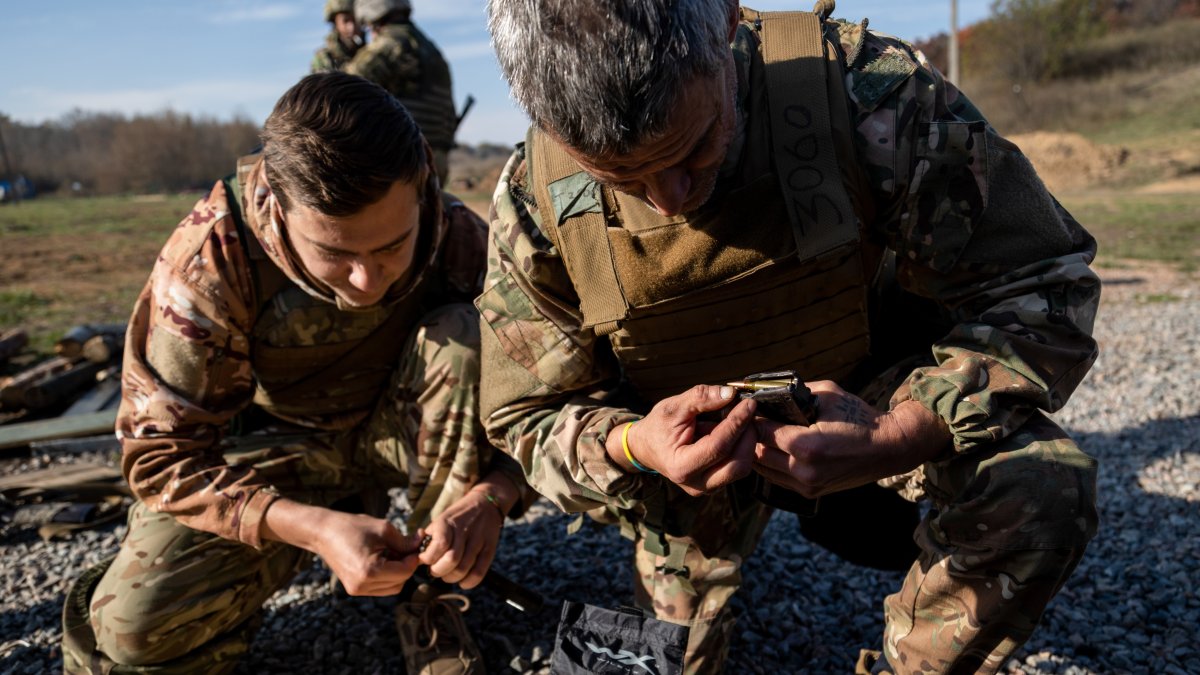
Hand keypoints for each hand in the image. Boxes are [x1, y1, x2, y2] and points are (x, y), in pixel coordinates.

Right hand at [310, 510, 423, 595]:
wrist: (322, 533)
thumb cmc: (352, 527)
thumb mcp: (383, 529)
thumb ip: (404, 541)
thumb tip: (421, 544)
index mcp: (369, 571)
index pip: (405, 572)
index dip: (413, 558)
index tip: (415, 545)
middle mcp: (362, 586)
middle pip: (400, 583)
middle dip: (406, 566)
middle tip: (403, 548)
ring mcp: (357, 590)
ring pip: (392, 588)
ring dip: (397, 573)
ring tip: (391, 553)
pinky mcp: (354, 590)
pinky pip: (381, 588)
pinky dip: (387, 577)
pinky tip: (382, 560)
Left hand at [418, 488, 505, 588]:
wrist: (485, 504)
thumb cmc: (456, 517)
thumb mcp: (440, 520)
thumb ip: (427, 538)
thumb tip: (414, 558)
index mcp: (448, 522)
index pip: (439, 545)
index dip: (428, 558)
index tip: (425, 560)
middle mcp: (464, 531)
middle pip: (451, 560)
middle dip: (439, 571)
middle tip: (435, 570)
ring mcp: (478, 540)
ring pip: (464, 568)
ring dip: (451, 577)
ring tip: (447, 574)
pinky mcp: (490, 549)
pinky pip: (479, 572)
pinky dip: (468, 582)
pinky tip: (462, 581)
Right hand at [611, 384, 758, 495]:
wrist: (646, 447)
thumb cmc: (658, 426)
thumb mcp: (674, 406)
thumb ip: (700, 398)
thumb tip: (730, 393)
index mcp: (681, 467)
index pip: (718, 446)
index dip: (737, 423)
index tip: (748, 403)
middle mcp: (696, 484)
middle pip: (736, 464)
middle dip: (747, 435)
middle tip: (747, 411)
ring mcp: (707, 487)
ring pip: (741, 467)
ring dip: (746, 441)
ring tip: (738, 419)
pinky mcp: (715, 483)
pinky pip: (737, 467)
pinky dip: (741, 447)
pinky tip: (734, 430)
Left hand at [753, 381, 949, 497]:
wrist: (888, 447)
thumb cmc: (858, 416)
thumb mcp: (826, 394)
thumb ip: (793, 394)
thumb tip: (764, 391)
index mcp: (805, 445)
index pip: (760, 430)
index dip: (750, 417)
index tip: (745, 406)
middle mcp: (802, 470)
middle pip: (756, 452)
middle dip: (749, 434)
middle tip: (746, 419)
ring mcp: (806, 485)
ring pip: (763, 469)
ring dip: (756, 451)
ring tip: (756, 432)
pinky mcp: (811, 492)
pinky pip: (777, 478)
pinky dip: (770, 463)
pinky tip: (771, 447)